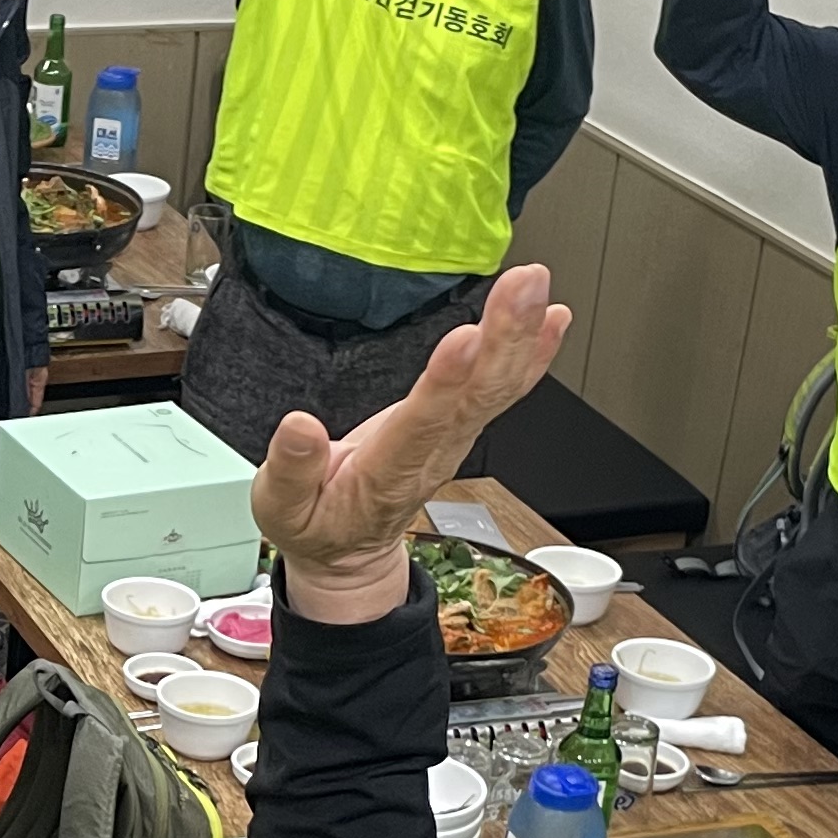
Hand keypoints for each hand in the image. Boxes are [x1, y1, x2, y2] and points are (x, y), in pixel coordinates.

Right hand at [255, 267, 570, 624]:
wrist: (350, 551)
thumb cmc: (317, 524)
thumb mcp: (283, 510)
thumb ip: (292, 472)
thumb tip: (298, 427)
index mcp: (385, 473)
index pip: (420, 425)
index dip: (445, 383)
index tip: (465, 340)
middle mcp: (432, 452)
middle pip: (475, 395)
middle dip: (503, 338)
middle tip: (523, 288)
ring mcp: (453, 438)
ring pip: (496, 387)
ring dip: (521, 334)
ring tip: (536, 286)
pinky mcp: (461, 424)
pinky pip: (504, 389)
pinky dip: (533, 354)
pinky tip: (554, 320)